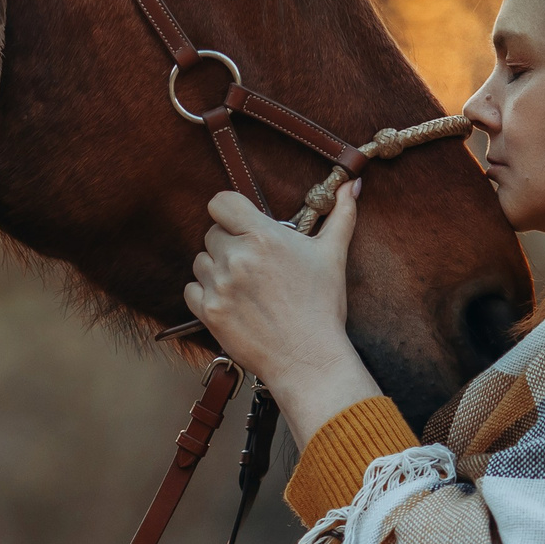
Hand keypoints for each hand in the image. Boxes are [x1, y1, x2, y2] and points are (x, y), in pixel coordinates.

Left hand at [183, 183, 384, 449]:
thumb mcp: (333, 256)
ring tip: (244, 286)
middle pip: (212, 233)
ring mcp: (220, 285)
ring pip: (201, 261)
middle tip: (253, 264)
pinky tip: (231, 302)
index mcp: (263, 236)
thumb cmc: (322, 306)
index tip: (240, 223)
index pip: (220, 202)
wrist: (308, 359)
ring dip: (216, 269)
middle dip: (229, 243)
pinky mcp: (209, 312)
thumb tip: (353, 184)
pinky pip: (191, 290)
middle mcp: (237, 257)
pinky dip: (205, 294)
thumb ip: (341, 215)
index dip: (228, 211)